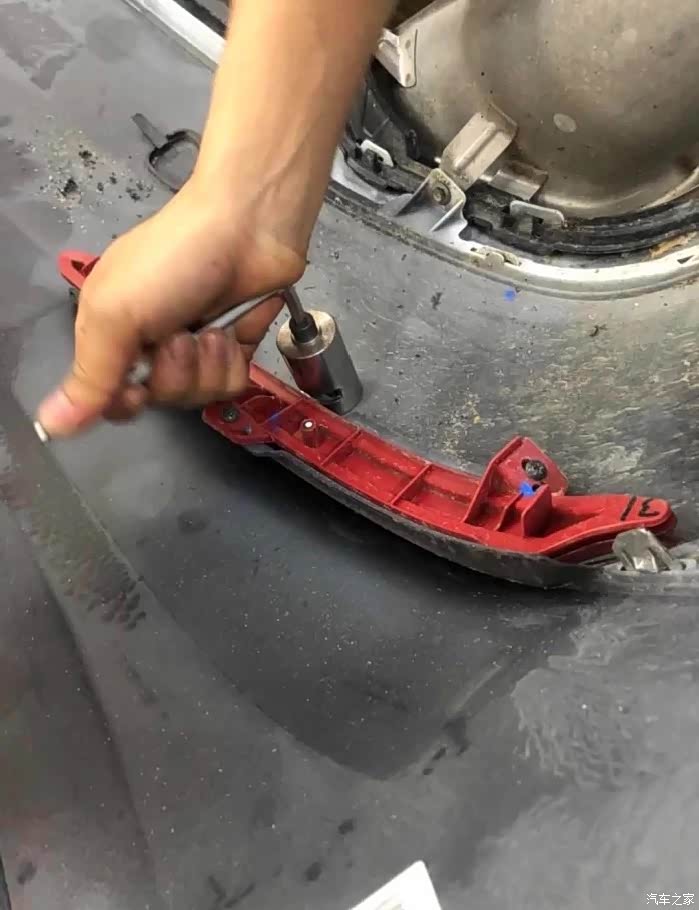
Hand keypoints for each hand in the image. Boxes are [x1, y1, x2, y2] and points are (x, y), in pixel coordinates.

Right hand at [36, 179, 304, 437]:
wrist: (247, 225)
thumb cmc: (173, 261)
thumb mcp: (116, 314)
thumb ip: (90, 374)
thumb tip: (51, 425)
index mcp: (111, 332)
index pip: (109, 398)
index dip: (125, 403)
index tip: (137, 390)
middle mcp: (150, 343)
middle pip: (158, 399)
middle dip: (174, 372)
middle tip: (180, 333)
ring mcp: (195, 345)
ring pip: (198, 395)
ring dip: (208, 362)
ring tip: (212, 326)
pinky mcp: (235, 344)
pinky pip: (232, 384)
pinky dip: (236, 357)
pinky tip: (236, 327)